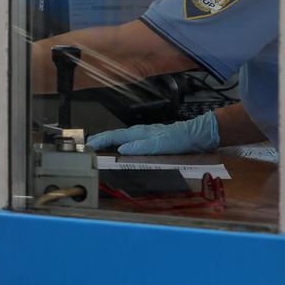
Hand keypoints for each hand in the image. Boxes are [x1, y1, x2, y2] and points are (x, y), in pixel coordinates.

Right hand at [85, 111, 219, 155]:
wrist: (199, 135)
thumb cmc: (181, 139)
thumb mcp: (161, 145)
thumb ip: (141, 147)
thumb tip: (120, 150)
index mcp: (139, 134)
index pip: (113, 136)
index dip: (98, 141)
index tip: (86, 146)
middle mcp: (140, 133)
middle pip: (115, 136)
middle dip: (100, 140)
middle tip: (87, 147)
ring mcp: (146, 136)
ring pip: (122, 138)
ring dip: (109, 143)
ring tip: (99, 149)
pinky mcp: (152, 140)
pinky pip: (131, 143)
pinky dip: (121, 146)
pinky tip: (122, 151)